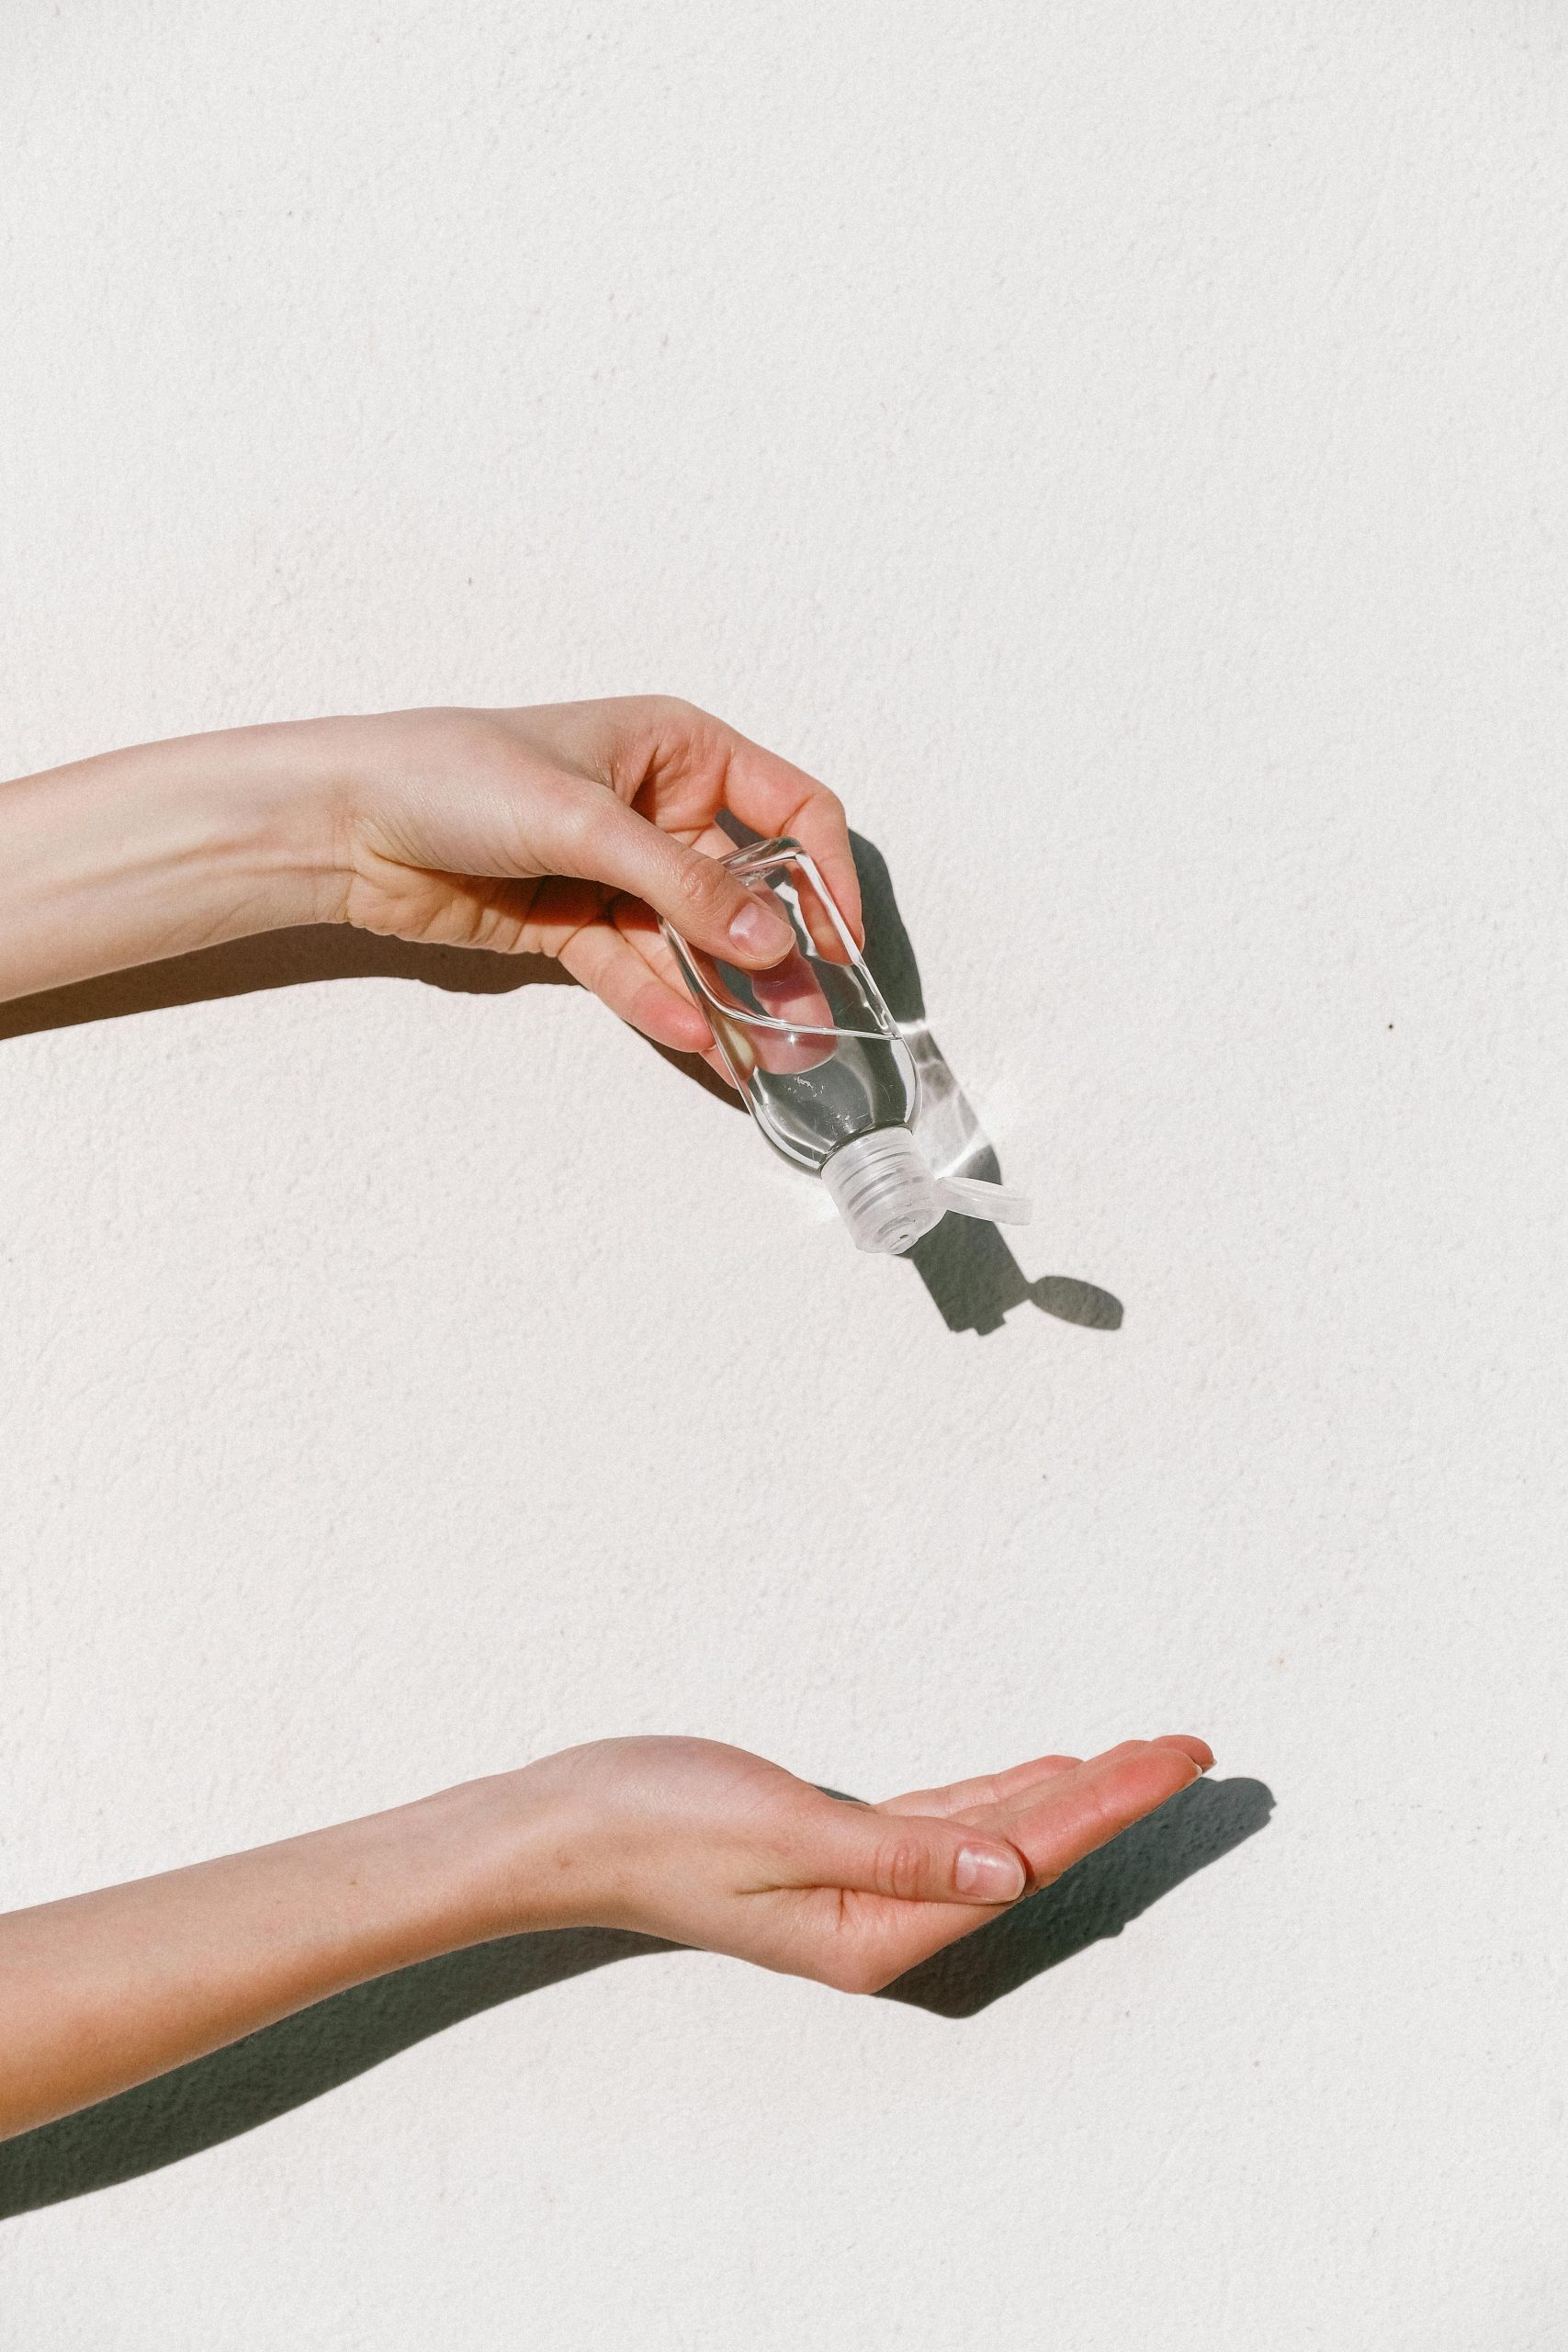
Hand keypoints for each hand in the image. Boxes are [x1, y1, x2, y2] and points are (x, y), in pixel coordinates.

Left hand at [315, 696, 860, 1061]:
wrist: (345, 823)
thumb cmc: (454, 775)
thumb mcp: (585, 820)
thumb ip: (683, 884)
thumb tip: (771, 941)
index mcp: (676, 749)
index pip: (787, 811)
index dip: (825, 876)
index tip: (841, 943)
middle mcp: (656, 809)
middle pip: (745, 892)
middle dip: (777, 960)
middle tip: (809, 1025)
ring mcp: (615, 873)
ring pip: (692, 944)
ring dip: (727, 999)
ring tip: (763, 1055)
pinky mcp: (573, 926)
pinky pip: (637, 971)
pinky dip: (664, 1006)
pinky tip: (696, 1040)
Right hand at [511, 1731, 1212, 1993]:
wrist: (563, 1822)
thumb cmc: (656, 1824)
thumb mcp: (780, 1832)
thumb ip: (900, 1854)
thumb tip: (1012, 1874)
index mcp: (874, 1931)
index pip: (1021, 1860)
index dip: (1105, 1807)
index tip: (1173, 1760)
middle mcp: (882, 1920)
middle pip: (1023, 1851)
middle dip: (1111, 1799)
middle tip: (1191, 1748)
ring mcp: (862, 1887)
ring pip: (993, 1834)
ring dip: (1069, 1794)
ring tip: (1143, 1756)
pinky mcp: (838, 1849)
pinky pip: (947, 1822)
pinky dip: (1003, 1794)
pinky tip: (1044, 1773)